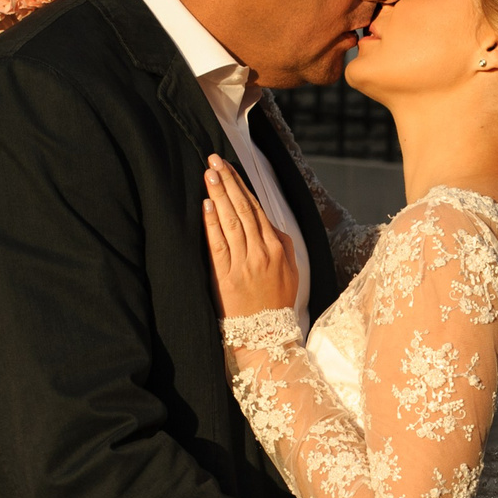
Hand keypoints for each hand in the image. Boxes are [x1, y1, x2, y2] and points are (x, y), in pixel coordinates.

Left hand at [204, 156, 299, 318]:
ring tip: (209, 174)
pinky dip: (212, 223)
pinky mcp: (226, 277)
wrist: (267, 336)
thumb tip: (268, 222)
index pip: (257, 209)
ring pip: (230, 222)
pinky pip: (218, 245)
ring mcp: (244, 264)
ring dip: (219, 195)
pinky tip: (206, 205)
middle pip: (243, 209)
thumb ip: (281, 244)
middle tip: (214, 161)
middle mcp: (261, 252)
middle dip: (228, 182)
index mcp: (277, 248)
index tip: (229, 168)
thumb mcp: (291, 271)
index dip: (241, 186)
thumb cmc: (277, 302)